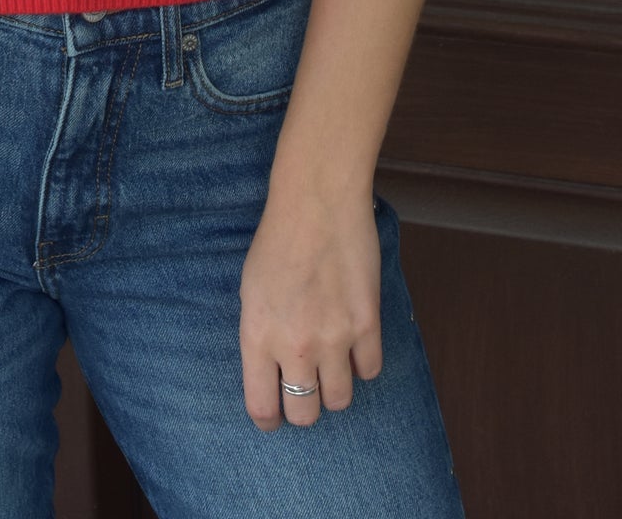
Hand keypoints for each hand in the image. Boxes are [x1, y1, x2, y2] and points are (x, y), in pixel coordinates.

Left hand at [238, 186, 382, 430]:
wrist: (317, 202)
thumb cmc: (277, 240)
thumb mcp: (251, 291)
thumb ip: (261, 335)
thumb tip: (273, 371)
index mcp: (258, 335)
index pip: (262, 407)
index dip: (269, 418)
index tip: (274, 415)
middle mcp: (295, 345)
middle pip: (305, 413)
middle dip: (304, 407)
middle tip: (306, 388)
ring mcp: (334, 338)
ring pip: (341, 401)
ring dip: (335, 388)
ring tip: (332, 366)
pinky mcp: (367, 325)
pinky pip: (370, 371)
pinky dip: (363, 363)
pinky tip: (355, 342)